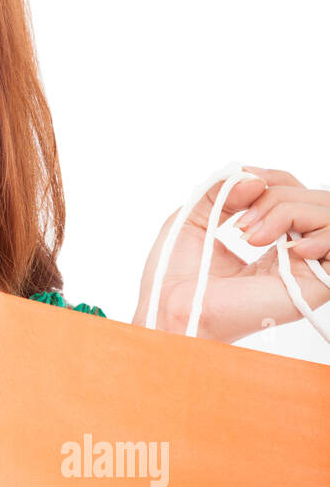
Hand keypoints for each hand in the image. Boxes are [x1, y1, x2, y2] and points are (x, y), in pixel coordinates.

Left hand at [132, 165, 329, 341]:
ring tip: (253, 237)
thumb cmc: (177, 273)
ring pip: (327, 212)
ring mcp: (304, 268)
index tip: (246, 178)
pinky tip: (290, 248)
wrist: (172, 307)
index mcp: (270, 238)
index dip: (274, 179)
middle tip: (241, 222)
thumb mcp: (193, 216)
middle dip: (276, 195)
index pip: (293, 193)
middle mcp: (292, 252)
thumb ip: (223, 190)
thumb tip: (256, 179)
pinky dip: (320, 235)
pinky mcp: (314, 285)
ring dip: (289, 211)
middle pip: (312, 198)